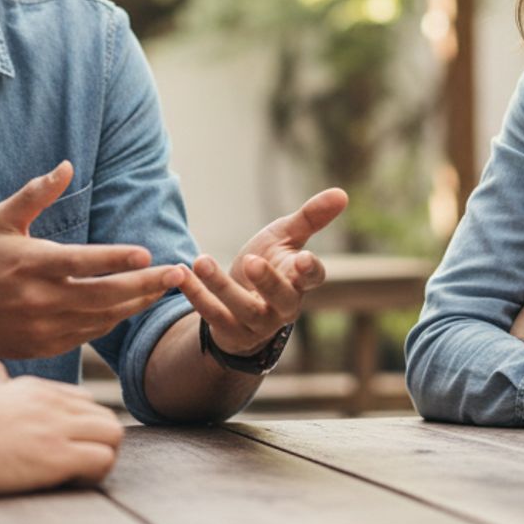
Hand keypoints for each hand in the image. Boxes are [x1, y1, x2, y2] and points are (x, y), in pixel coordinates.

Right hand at [0, 161, 186, 358]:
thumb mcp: (2, 220)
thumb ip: (36, 194)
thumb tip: (67, 166)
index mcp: (32, 264)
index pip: (81, 262)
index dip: (116, 259)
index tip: (147, 254)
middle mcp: (41, 299)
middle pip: (104, 295)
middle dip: (146, 285)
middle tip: (179, 275)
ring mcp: (46, 327)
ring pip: (104, 317)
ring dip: (138, 302)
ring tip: (166, 288)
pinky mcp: (49, 346)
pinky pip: (92, 333)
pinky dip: (115, 318)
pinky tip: (133, 304)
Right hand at [0, 377, 125, 493]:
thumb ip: (12, 411)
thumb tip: (20, 433)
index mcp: (34, 389)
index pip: (82, 401)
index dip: (80, 427)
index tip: (64, 447)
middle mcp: (51, 402)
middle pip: (104, 416)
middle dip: (97, 442)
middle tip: (74, 466)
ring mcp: (56, 426)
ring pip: (113, 434)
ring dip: (100, 457)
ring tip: (72, 476)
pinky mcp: (56, 454)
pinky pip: (103, 460)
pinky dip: (94, 475)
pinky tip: (65, 483)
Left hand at [179, 188, 348, 356]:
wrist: (240, 307)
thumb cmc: (270, 264)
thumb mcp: (287, 238)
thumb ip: (311, 217)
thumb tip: (342, 193)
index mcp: (300, 282)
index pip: (313, 278)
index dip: (309, 270)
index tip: (302, 259)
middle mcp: (283, 307)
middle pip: (282, 298)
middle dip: (268, 281)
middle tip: (252, 260)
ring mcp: (257, 323)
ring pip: (242, 308)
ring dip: (221, 285)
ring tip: (201, 260)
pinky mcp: (229, 331)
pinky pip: (212, 315)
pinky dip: (195, 294)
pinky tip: (181, 272)